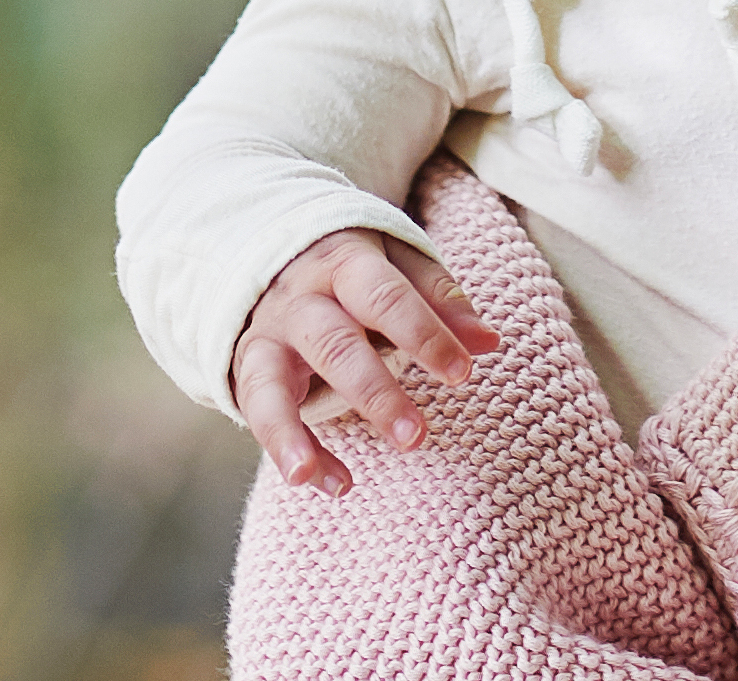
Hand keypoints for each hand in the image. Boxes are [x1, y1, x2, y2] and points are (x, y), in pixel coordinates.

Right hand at [231, 228, 499, 496]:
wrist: (272, 252)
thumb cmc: (355, 268)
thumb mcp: (398, 264)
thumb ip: (440, 298)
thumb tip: (489, 342)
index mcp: (345, 261)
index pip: (386, 296)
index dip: (424, 333)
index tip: (462, 372)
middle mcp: (300, 298)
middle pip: (334, 344)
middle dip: (375, 393)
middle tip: (417, 438)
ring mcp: (269, 335)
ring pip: (275, 384)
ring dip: (303, 436)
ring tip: (343, 484)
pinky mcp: (248, 370)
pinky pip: (260, 416)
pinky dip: (293, 453)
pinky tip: (336, 484)